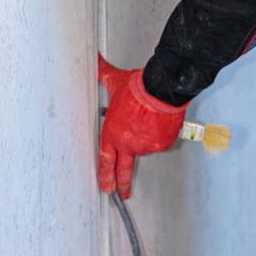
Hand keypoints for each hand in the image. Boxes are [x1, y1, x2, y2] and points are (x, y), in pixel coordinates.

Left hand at [96, 54, 186, 198]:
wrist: (161, 90)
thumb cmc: (138, 88)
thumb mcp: (115, 81)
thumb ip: (102, 74)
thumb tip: (94, 61)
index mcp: (113, 133)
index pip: (106, 159)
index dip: (105, 174)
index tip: (106, 186)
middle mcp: (128, 143)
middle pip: (124, 169)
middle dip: (122, 184)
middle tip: (123, 194)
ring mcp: (145, 146)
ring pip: (145, 147)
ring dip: (147, 139)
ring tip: (149, 122)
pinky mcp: (162, 145)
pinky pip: (161, 143)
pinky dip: (161, 136)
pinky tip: (160, 123)